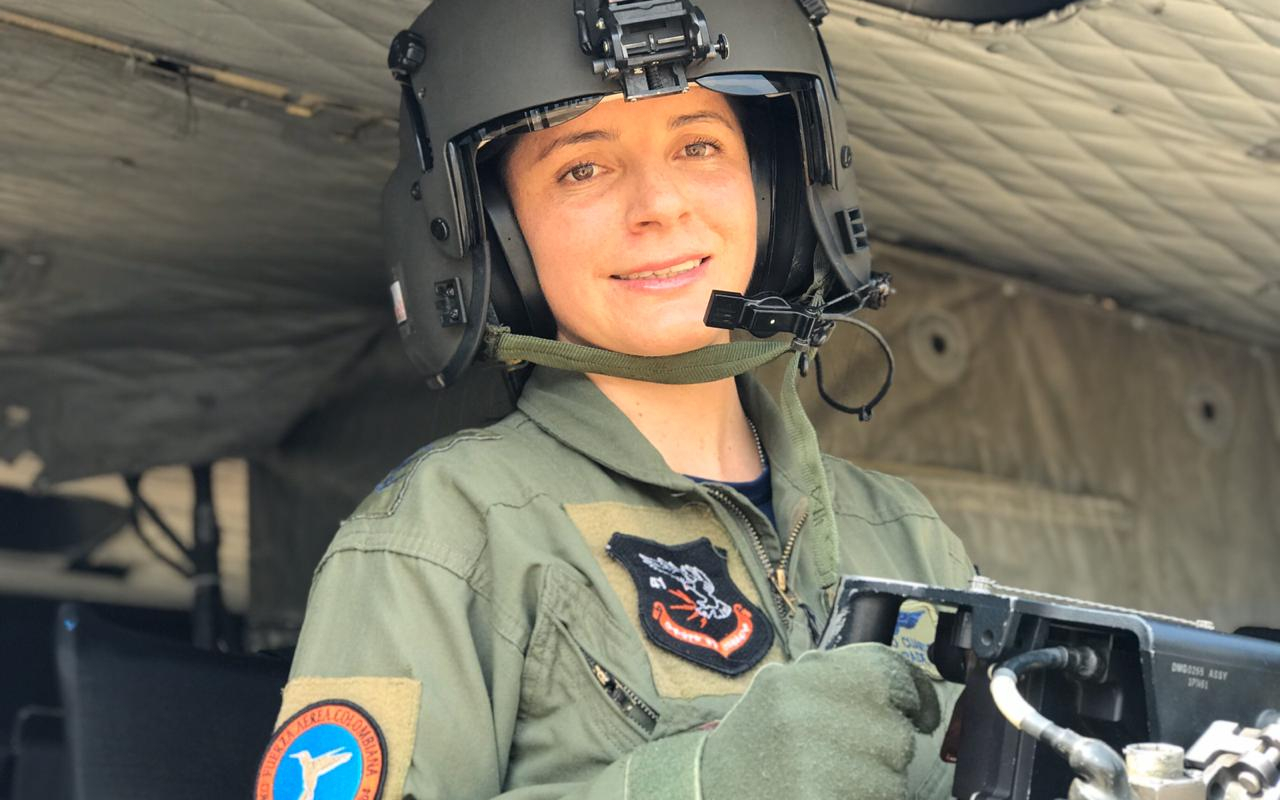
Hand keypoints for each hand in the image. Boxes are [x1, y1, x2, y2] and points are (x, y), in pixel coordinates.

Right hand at [699, 643, 940, 799]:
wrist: (707, 791)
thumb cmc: (757, 746)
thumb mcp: (788, 694)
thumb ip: (842, 686)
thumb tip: (916, 698)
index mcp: (805, 673)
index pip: (888, 670)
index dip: (915, 694)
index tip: (922, 715)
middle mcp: (810, 706)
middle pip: (895, 732)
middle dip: (885, 753)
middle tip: (846, 763)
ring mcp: (815, 757)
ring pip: (893, 777)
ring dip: (876, 787)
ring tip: (831, 783)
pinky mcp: (821, 798)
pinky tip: (827, 797)